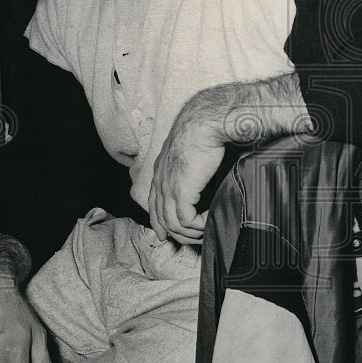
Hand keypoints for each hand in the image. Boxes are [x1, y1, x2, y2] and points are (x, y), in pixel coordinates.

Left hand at [149, 114, 223, 244]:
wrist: (204, 124)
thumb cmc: (203, 130)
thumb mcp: (191, 150)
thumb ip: (191, 165)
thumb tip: (202, 174)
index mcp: (161, 169)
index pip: (153, 202)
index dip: (159, 221)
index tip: (166, 233)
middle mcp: (160, 180)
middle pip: (161, 217)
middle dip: (176, 233)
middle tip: (193, 238)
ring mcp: (168, 188)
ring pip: (173, 223)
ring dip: (190, 232)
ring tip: (205, 231)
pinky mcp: (180, 192)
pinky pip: (186, 221)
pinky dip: (198, 226)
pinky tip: (208, 221)